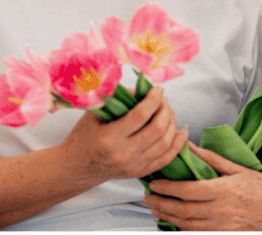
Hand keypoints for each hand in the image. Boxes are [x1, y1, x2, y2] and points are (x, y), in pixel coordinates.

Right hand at [62, 87, 187, 181]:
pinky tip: (182, 132)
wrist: (79, 165)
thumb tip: (142, 89)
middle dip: (165, 110)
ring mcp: (134, 166)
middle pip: (156, 130)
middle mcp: (124, 154)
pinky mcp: (141, 172)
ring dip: (172, 123)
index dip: (153, 100)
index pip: (140, 116)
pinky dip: (178, 144)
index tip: (157, 89)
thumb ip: (117, 99)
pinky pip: (166, 159)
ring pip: (165, 144)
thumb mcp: (94, 113)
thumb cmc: (84, 134)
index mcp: (110, 137)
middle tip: (163, 99)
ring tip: (169, 110)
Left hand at [144, 142, 261, 230]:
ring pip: (186, 226)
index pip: (186, 190)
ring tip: (155, 210)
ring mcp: (222, 228)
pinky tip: (172, 224)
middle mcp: (221, 211)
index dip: (166, 188)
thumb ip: (211, 159)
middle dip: (160, 204)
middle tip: (146, 199)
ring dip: (167, 218)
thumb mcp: (239, 169)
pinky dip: (182, 231)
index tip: (152, 183)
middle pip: (182, 210)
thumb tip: (189, 145)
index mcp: (223, 190)